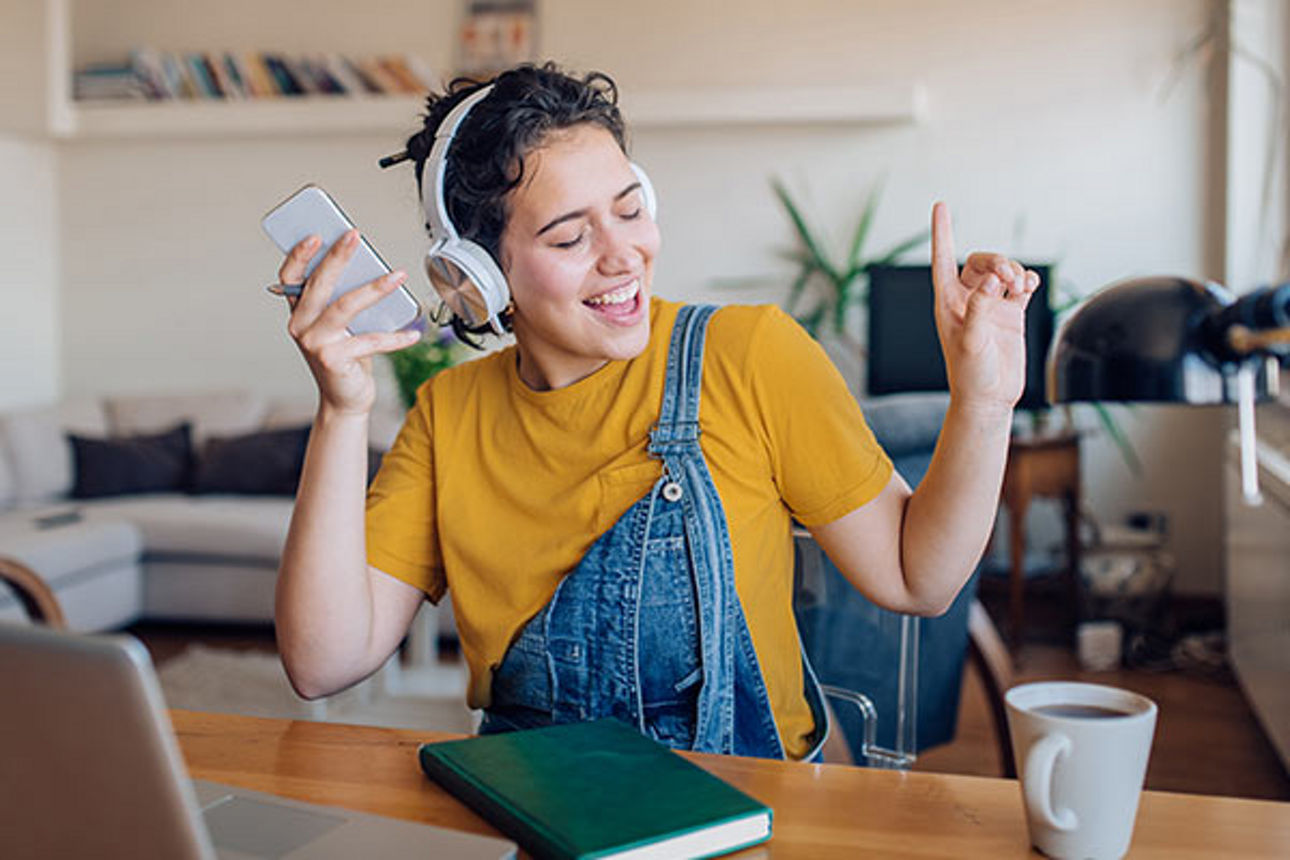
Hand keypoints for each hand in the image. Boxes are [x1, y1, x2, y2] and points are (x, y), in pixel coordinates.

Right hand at [278, 229, 420, 415]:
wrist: (344, 398)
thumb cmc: (345, 357)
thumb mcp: (340, 326)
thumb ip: (343, 301)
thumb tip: (368, 268)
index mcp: (299, 312)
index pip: (290, 277)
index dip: (299, 255)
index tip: (316, 235)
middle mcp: (301, 326)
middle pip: (319, 285)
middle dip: (338, 257)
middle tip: (355, 236)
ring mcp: (315, 343)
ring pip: (345, 307)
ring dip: (375, 288)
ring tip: (398, 276)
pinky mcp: (333, 360)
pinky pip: (370, 341)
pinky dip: (395, 337)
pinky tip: (413, 332)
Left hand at [930, 202, 1038, 416]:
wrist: (990, 398)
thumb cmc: (971, 374)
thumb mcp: (972, 342)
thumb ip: (980, 309)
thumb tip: (992, 281)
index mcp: (947, 303)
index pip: (942, 259)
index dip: (942, 232)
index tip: (941, 206)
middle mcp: (967, 300)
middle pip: (980, 262)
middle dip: (996, 261)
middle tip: (1008, 276)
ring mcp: (990, 306)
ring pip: (1002, 271)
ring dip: (1013, 270)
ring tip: (1021, 284)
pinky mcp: (1011, 314)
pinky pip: (1020, 286)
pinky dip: (1027, 280)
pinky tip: (1030, 285)